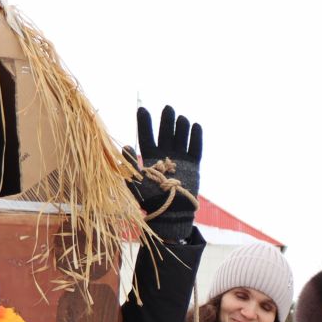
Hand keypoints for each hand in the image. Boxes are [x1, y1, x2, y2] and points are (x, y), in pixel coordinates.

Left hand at [125, 105, 201, 241]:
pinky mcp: (192, 165)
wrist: (170, 213)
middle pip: (165, 133)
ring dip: (180, 126)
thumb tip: (126, 147)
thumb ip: (131, 165)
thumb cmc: (150, 200)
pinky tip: (195, 125)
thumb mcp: (136, 182)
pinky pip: (195, 149)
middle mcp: (165, 155)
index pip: (146, 136)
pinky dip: (196, 138)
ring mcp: (179, 159)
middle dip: (166, 120)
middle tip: (167, 108)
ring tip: (180, 118)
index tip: (142, 109)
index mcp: (150, 157)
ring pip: (180, 138)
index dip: (144, 123)